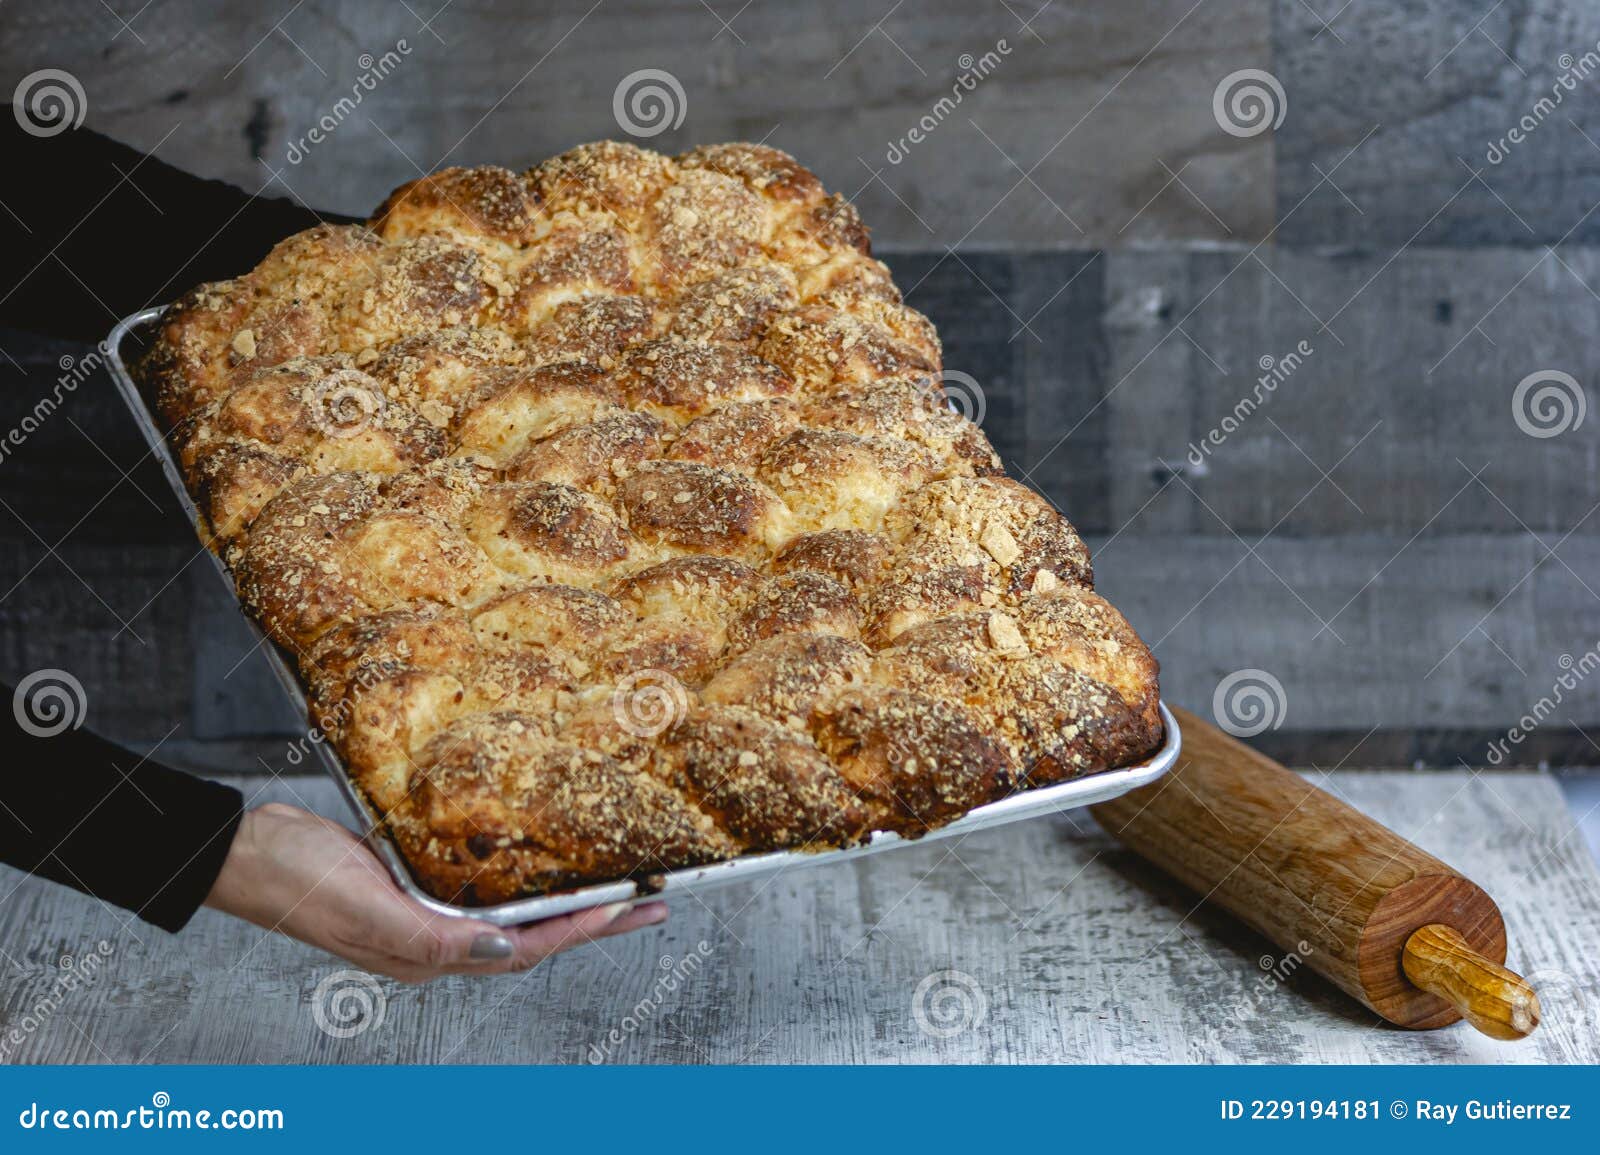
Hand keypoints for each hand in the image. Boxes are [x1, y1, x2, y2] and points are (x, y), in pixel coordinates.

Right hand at [204, 802, 667, 981]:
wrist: (246, 852)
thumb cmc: (297, 882)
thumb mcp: (366, 911)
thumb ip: (431, 939)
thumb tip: (500, 952)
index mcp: (430, 954)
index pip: (527, 949)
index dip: (582, 929)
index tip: (631, 908)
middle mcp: (435, 939)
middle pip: (533, 935)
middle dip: (595, 920)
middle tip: (652, 901)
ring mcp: (425, 911)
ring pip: (512, 912)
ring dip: (564, 901)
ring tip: (614, 884)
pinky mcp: (413, 881)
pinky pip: (480, 885)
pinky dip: (519, 877)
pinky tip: (537, 859)